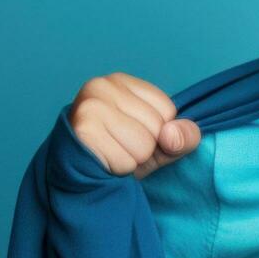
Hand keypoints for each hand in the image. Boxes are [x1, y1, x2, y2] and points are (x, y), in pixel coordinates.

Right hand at [69, 72, 201, 178]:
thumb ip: (183, 136)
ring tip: (111, 153)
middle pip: (156, 127)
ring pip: (143, 146)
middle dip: (145, 147)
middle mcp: (101, 87)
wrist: (75, 176)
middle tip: (120, 147)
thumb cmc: (119, 152)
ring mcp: (90, 108)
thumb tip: (171, 134)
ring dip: (132, 160)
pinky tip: (102, 162)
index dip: (159, 132)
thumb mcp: (161, 143)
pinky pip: (125, 162)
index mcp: (120, 82)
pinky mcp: (83, 132)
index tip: (134, 133)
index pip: (168, 110)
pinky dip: (119, 170)